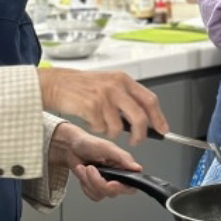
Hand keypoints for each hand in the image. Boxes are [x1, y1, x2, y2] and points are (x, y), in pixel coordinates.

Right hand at [38, 68, 168, 144]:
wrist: (56, 83)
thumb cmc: (81, 86)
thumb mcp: (108, 84)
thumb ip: (126, 98)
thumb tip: (145, 119)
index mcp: (123, 79)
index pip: (149, 100)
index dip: (158, 117)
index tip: (163, 129)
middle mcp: (116, 86)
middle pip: (140, 116)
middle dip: (141, 134)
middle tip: (136, 140)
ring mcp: (104, 96)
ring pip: (119, 127)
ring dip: (111, 132)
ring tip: (101, 123)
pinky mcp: (91, 107)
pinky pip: (101, 129)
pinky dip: (96, 129)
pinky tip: (89, 119)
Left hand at [49, 123, 141, 200]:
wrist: (71, 147)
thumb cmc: (89, 144)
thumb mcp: (107, 148)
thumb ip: (123, 158)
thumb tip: (137, 168)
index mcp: (123, 166)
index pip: (132, 184)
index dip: (122, 187)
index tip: (111, 182)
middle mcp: (116, 177)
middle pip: (113, 191)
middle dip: (98, 181)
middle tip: (90, 168)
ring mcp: (105, 183)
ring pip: (100, 194)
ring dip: (88, 181)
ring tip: (85, 167)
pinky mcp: (95, 188)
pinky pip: (92, 195)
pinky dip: (84, 184)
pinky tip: (83, 173)